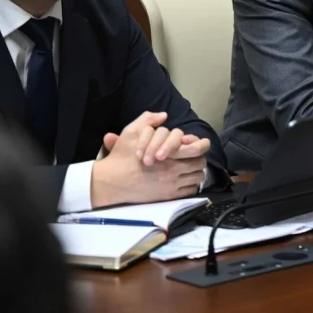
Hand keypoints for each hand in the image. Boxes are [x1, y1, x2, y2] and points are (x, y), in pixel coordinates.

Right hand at [91, 112, 207, 207]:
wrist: (111, 182)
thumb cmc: (121, 157)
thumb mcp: (131, 132)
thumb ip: (148, 120)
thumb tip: (164, 115)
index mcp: (168, 153)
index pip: (197, 149)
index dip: (201, 145)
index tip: (196, 144)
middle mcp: (173, 170)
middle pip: (200, 163)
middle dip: (198, 157)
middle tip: (191, 156)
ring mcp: (172, 185)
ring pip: (197, 177)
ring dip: (195, 171)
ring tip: (188, 168)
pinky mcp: (168, 197)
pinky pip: (190, 191)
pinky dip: (190, 185)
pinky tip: (182, 180)